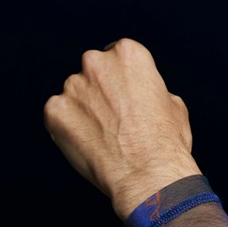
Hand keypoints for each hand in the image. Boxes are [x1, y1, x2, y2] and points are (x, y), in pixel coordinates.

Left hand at [44, 38, 201, 218]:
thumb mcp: (172, 103)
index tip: (124, 98)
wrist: (147, 174)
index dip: (121, 80)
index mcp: (128, 53)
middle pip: (92, 71)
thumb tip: (140, 96)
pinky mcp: (54, 110)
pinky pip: (57, 116)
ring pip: (74, 95)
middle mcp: (96, 62)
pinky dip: (67, 128)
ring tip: (101, 137)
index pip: (116, 56)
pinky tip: (87, 144)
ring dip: (83, 110)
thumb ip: (149, 90)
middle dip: (99, 90)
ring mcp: (72, 86)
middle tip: (113, 118)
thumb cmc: (166, 141)